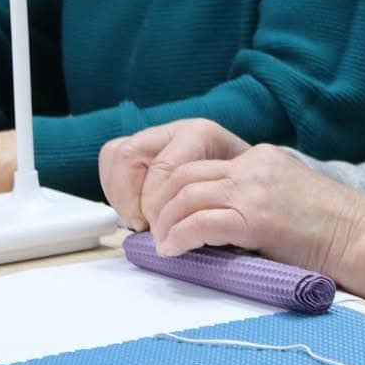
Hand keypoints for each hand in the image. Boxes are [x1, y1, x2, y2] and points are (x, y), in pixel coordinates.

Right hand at [99, 118, 251, 231]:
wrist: (253, 180)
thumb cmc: (246, 192)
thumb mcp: (239, 197)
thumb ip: (213, 209)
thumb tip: (181, 235)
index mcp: (202, 135)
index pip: (164, 168)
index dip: (156, 205)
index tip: (163, 234)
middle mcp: (176, 130)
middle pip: (131, 155)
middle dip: (132, 199)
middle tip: (147, 228)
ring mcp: (156, 136)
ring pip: (116, 154)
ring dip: (119, 195)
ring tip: (139, 222)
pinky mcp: (140, 148)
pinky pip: (111, 161)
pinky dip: (114, 190)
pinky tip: (133, 212)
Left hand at [144, 143, 364, 297]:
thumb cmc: (329, 233)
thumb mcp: (282, 201)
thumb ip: (244, 200)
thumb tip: (195, 224)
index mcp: (259, 158)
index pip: (193, 157)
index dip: (164, 182)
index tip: (154, 209)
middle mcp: (255, 164)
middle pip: (180, 172)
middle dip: (154, 201)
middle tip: (147, 228)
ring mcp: (258, 188)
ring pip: (184, 194)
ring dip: (163, 222)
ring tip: (161, 243)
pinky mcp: (261, 217)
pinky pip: (201, 221)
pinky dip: (179, 237)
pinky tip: (175, 251)